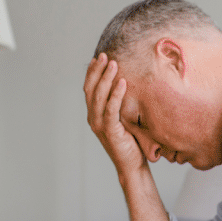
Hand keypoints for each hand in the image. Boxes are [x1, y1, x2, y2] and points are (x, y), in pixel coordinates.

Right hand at [84, 53, 145, 175]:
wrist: (132, 165)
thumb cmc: (130, 142)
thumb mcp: (123, 119)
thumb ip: (120, 105)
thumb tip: (127, 84)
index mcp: (94, 114)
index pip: (89, 89)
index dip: (92, 73)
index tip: (99, 58)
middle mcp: (93, 118)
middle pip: (91, 89)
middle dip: (98, 71)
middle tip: (105, 55)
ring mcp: (100, 125)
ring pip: (99, 97)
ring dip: (106, 78)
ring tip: (114, 64)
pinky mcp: (110, 131)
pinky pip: (111, 109)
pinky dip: (116, 95)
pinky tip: (122, 82)